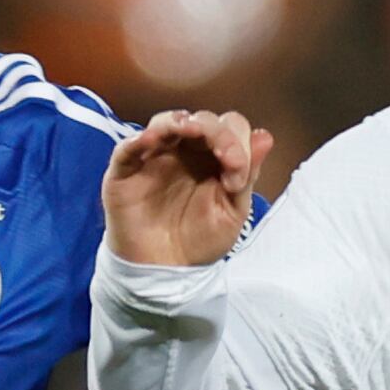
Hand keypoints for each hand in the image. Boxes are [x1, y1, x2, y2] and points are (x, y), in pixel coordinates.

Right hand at [103, 109, 272, 267]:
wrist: (167, 270)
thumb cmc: (200, 240)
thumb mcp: (232, 211)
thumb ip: (247, 174)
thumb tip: (264, 136)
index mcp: (214, 157)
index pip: (229, 129)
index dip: (237, 142)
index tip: (237, 174)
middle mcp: (185, 150)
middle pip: (201, 120)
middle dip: (216, 132)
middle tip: (225, 157)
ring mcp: (155, 156)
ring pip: (164, 122)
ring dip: (178, 121)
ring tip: (189, 129)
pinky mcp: (125, 171)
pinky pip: (127, 148)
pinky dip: (138, 139)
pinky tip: (151, 139)